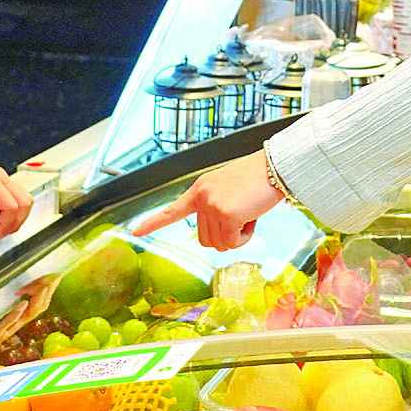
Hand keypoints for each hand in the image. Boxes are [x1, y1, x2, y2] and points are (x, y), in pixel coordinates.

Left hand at [0, 166, 34, 238]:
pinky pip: (19, 200)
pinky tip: (1, 219)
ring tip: (1, 227)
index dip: (6, 224)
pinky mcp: (2, 184)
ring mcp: (1, 179)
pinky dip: (15, 213)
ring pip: (25, 200)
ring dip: (17, 218)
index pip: (12, 206)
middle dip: (15, 222)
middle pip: (24, 202)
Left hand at [132, 153, 280, 250]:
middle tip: (242, 218)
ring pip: (219, 243)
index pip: (172, 210)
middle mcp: (201, 196)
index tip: (136, 232)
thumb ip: (217, 208)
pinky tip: (252, 217)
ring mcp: (212, 205)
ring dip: (237, 236)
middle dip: (225, 236)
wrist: (275, 167)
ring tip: (248, 213)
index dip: (153, 222)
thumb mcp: (228, 190)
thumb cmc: (258, 179)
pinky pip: (233, 242)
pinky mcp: (226, 214)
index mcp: (200, 189)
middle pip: (205, 239)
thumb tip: (218, 237)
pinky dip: (246, 236)